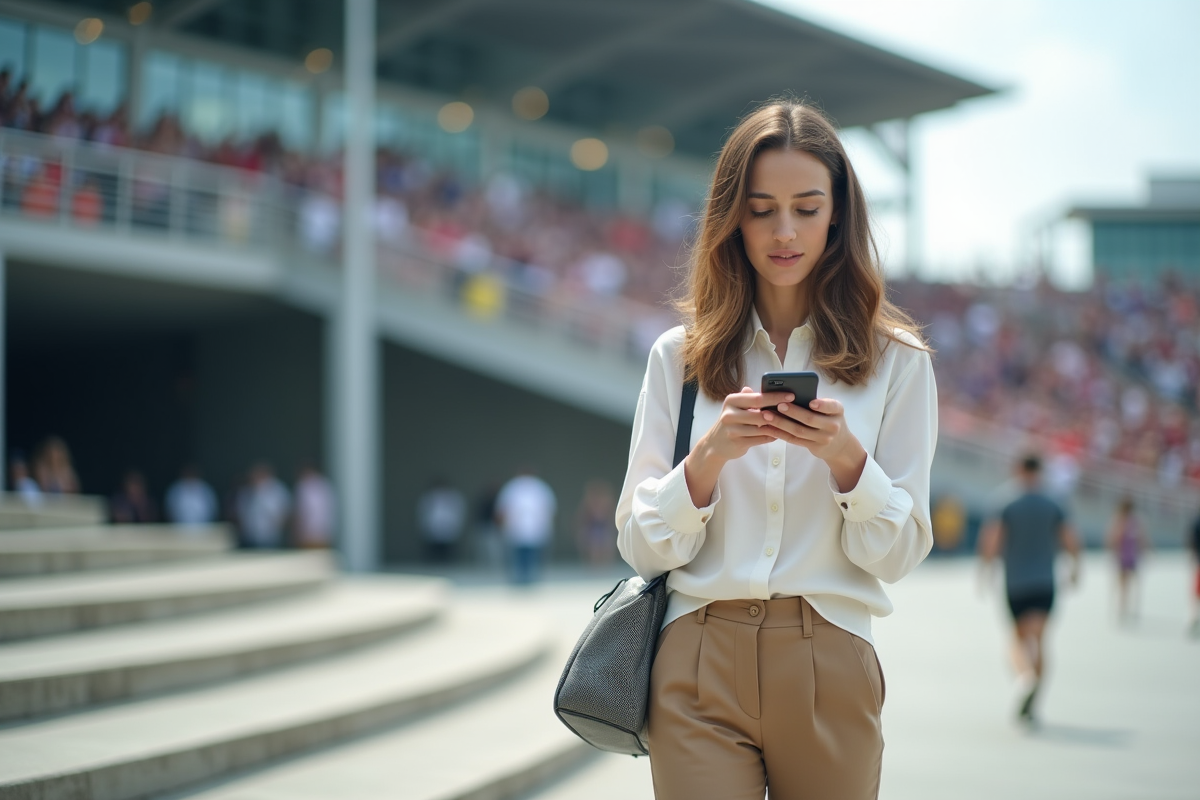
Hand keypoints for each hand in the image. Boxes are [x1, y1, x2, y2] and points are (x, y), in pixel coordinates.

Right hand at [683, 387, 791, 507]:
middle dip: (778, 412)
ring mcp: (732, 430)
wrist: (715, 443)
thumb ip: (750, 397)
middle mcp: (729, 414)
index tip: (791, 395)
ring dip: (776, 426)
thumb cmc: (732, 421)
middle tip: (794, 410)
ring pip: (761, 428)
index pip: (757, 397)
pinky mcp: (737, 443)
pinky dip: (770, 436)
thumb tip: (769, 387)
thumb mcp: (736, 406)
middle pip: (760, 414)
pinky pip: (760, 439)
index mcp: (731, 401)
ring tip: (789, 422)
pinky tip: (778, 434)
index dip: (775, 396)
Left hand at [762, 397, 866, 490]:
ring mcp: (823, 438)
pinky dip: (781, 433)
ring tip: (767, 415)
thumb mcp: (831, 410)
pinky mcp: (813, 447)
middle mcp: (833, 425)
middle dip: (793, 412)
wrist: (840, 445)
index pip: (832, 406)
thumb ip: (817, 403)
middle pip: (811, 419)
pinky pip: (794, 440)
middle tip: (779, 405)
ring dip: (781, 423)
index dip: (822, 405)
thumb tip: (789, 394)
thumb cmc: (829, 420)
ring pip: (799, 430)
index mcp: (837, 411)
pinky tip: (770, 427)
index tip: (811, 402)